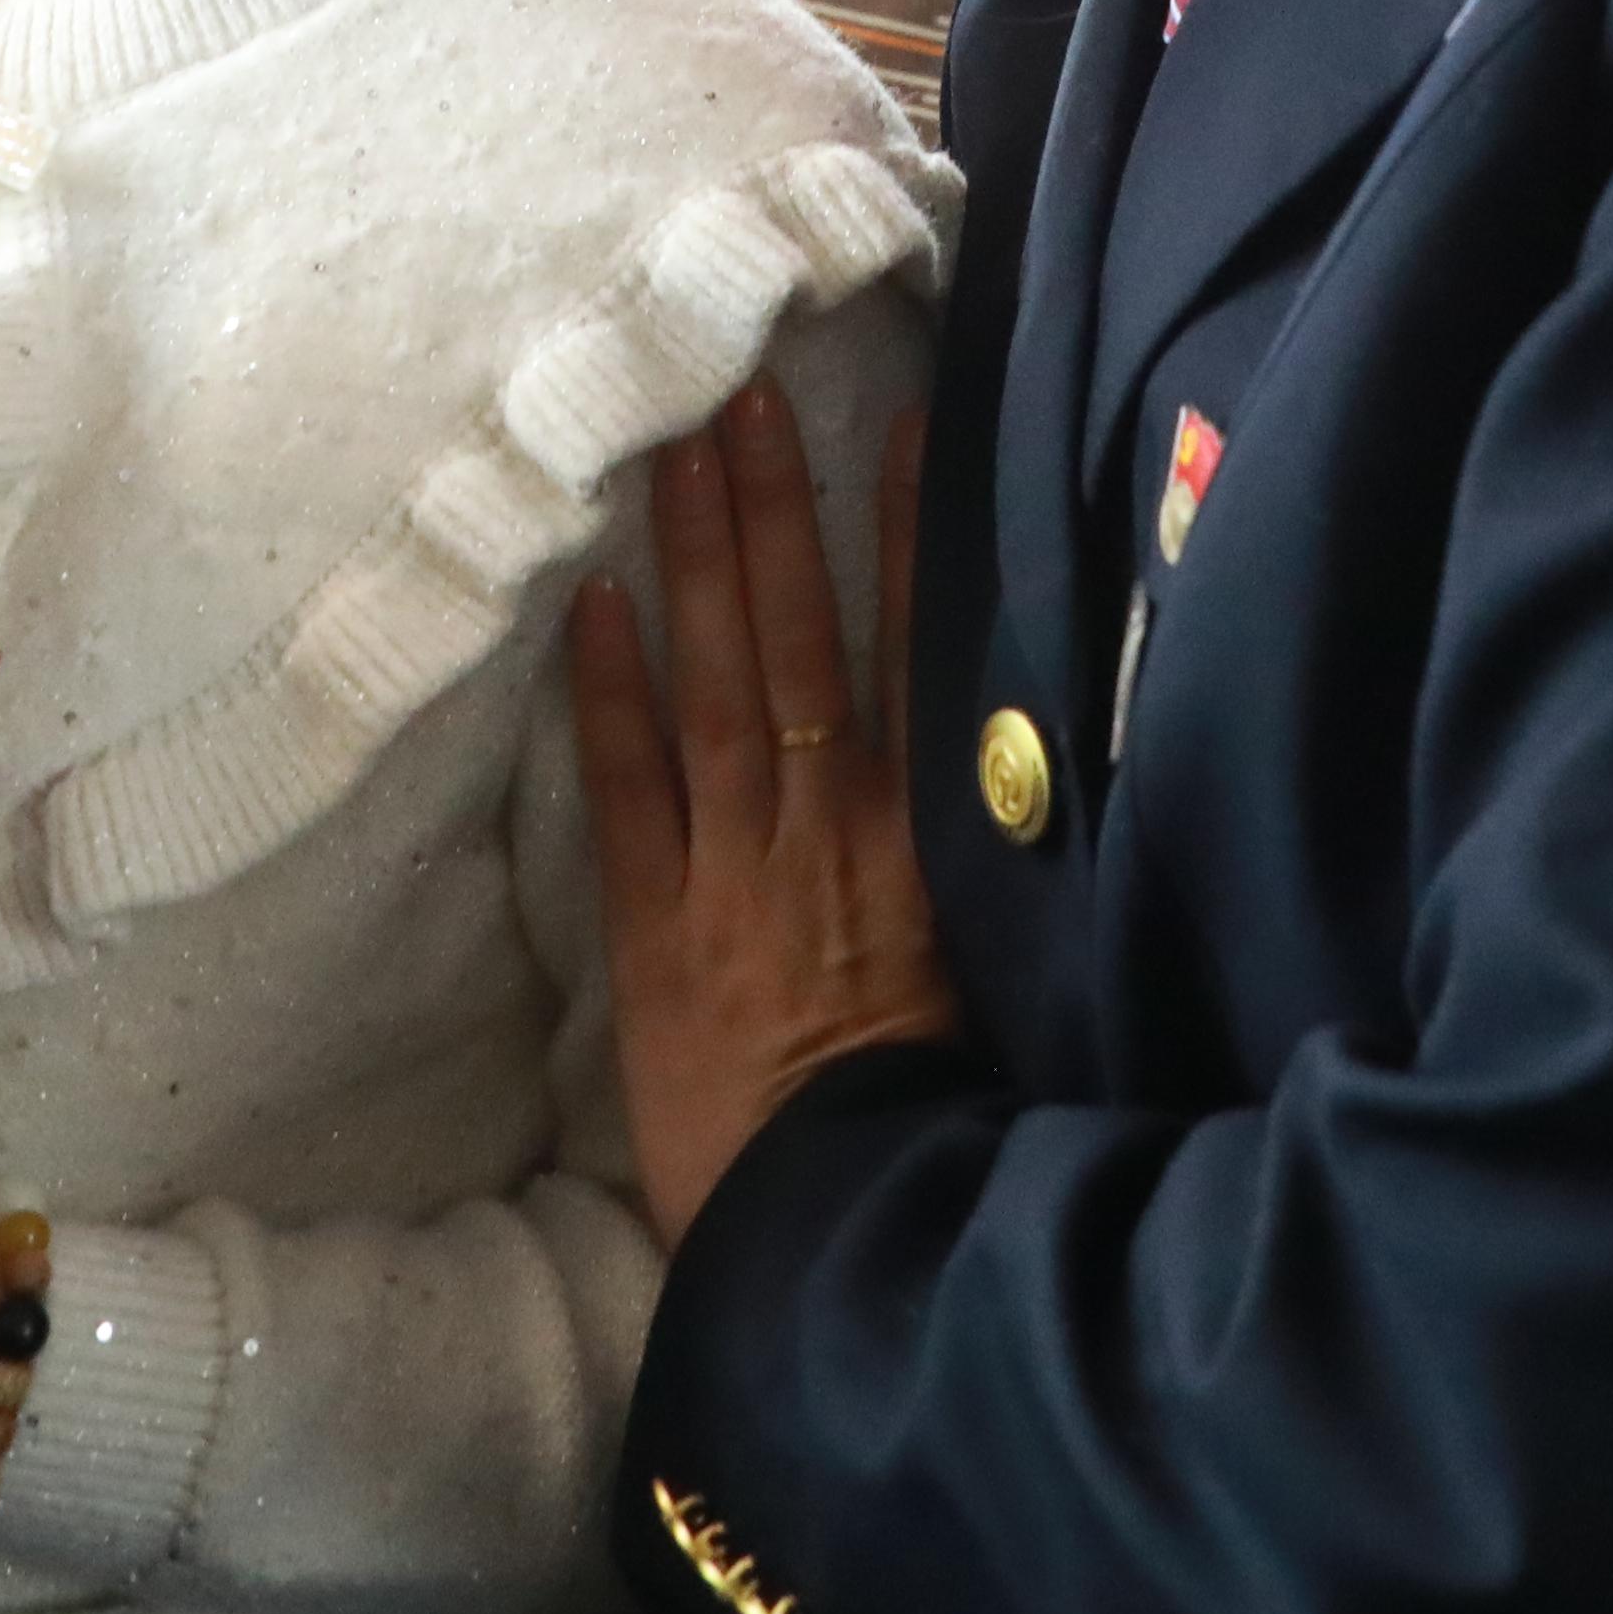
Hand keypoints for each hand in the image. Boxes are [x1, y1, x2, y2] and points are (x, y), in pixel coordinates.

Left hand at [571, 380, 955, 1245]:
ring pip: (718, 682)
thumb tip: (1019, 763)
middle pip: (802, 639)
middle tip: (744, 389)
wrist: (853, 1224)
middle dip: (773, 510)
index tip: (900, 427)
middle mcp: (834, 829)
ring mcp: (739, 871)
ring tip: (674, 449)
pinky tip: (593, 602)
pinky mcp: (658, 931)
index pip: (918, 652)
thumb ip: (986, 860)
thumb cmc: (933, 1111)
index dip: (905, 536)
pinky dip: (611, 693)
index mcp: (927, 836)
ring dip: (694, 561)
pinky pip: (631, 788)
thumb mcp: (994, 968)